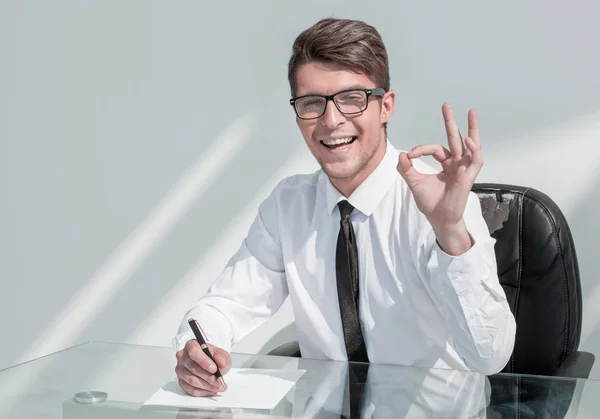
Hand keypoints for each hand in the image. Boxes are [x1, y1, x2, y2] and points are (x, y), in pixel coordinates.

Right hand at [175, 339, 231, 396]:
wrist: (210, 363)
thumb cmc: (213, 357)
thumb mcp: (221, 354)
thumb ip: (221, 357)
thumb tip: (221, 363)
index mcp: (191, 345)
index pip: (193, 352)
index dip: (203, 361)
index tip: (214, 369)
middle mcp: (182, 357)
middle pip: (193, 368)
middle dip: (208, 376)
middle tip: (219, 380)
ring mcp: (180, 370)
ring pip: (192, 380)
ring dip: (207, 385)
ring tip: (218, 386)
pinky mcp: (181, 382)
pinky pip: (191, 389)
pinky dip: (203, 391)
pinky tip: (211, 390)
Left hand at [397, 103, 482, 253]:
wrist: (438, 218)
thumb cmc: (430, 203)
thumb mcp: (414, 182)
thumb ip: (407, 169)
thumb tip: (401, 154)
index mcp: (446, 164)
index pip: (435, 149)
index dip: (421, 149)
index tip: (410, 156)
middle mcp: (456, 164)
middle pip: (454, 139)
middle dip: (450, 122)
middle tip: (446, 105)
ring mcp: (464, 169)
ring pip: (470, 145)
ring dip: (472, 129)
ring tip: (472, 112)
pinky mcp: (469, 177)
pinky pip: (475, 160)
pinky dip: (473, 150)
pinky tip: (468, 140)